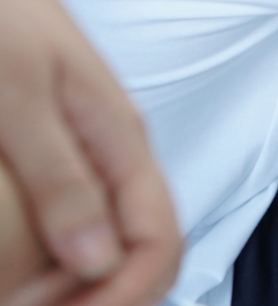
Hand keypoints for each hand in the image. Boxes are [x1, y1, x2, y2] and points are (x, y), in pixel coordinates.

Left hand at [0, 0, 178, 305]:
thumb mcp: (20, 97)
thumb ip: (64, 176)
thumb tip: (100, 260)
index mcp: (121, 139)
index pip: (158, 242)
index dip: (123, 298)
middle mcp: (113, 153)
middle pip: (137, 253)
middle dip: (95, 301)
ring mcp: (84, 153)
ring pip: (102, 246)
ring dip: (68, 288)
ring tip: (16, 296)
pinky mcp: (53, 151)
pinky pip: (69, 224)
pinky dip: (45, 263)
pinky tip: (12, 270)